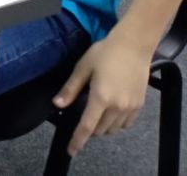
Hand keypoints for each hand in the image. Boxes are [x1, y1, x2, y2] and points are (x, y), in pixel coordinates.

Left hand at [53, 32, 151, 155]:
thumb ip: (70, 89)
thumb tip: (57, 104)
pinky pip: (126, 123)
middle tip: (82, 116)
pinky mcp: (139, 105)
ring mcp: (130, 107)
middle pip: (100, 130)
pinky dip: (116, 123)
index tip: (71, 150)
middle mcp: (117, 106)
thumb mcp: (82, 68)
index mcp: (101, 98)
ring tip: (96, 112)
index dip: (78, 140)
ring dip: (103, 126)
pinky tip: (111, 112)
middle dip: (89, 129)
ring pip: (114, 129)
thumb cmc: (105, 53)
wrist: (133, 46)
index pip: (87, 127)